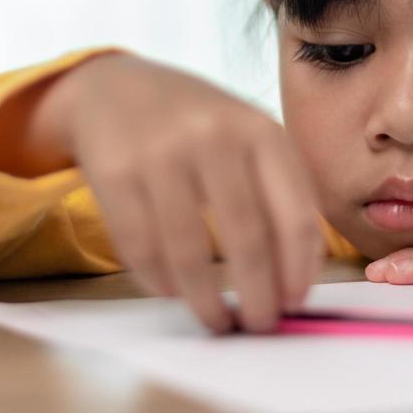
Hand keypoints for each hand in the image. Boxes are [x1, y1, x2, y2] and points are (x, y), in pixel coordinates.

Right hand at [32, 51, 326, 332]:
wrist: (114, 87)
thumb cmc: (195, 123)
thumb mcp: (246, 135)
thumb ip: (277, 192)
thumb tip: (298, 279)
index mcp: (259, 129)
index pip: (294, 214)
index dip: (298, 270)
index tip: (295, 303)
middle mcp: (213, 136)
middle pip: (247, 238)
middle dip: (258, 296)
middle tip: (259, 325)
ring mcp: (160, 152)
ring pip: (189, 252)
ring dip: (206, 301)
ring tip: (216, 320)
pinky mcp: (115, 172)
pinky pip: (142, 247)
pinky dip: (161, 281)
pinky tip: (173, 291)